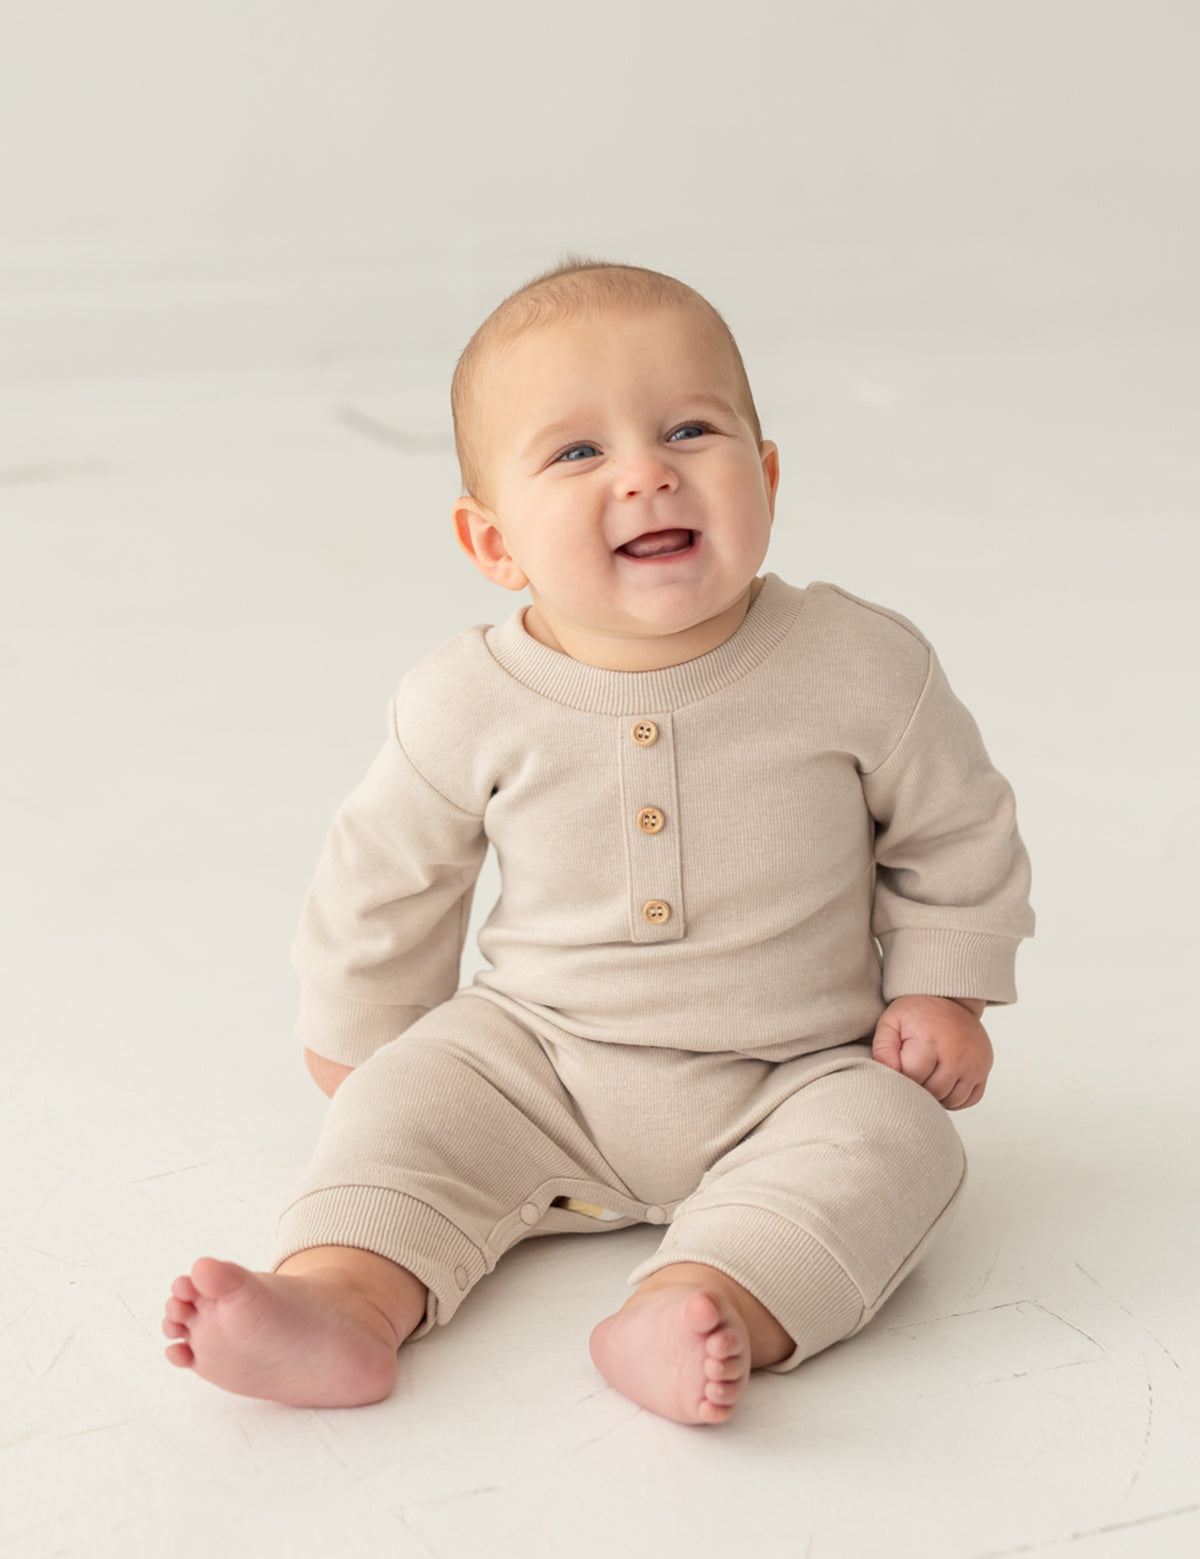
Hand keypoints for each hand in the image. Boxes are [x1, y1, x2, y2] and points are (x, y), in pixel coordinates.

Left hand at [871, 995, 992, 1109]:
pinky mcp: (983, 1070)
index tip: (898, 1067)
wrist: (950, 999)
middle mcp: (956, 1055)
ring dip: (936, 1097)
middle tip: (911, 1073)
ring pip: (951, 1100)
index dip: (902, 1078)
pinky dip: (955, 1099)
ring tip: (925, 1078)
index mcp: (931, 1042)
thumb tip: (889, 1074)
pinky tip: (943, 1085)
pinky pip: (970, 1099)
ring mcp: (974, 1065)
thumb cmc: (917, 1013)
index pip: (913, 1078)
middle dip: (918, 1089)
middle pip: (933, 1092)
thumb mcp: (891, 1022)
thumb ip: (883, 1049)